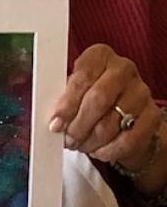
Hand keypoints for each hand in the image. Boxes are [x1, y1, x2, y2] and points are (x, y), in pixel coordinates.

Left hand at [49, 44, 161, 170]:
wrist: (126, 110)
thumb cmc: (92, 95)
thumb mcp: (76, 88)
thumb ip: (64, 99)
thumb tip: (54, 121)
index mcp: (100, 55)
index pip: (83, 77)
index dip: (67, 103)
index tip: (56, 122)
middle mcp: (123, 69)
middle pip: (98, 100)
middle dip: (78, 125)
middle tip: (67, 139)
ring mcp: (141, 92)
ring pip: (111, 124)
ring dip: (90, 141)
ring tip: (79, 145)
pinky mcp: (153, 116)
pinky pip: (127, 140)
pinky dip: (108, 150)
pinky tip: (98, 150)